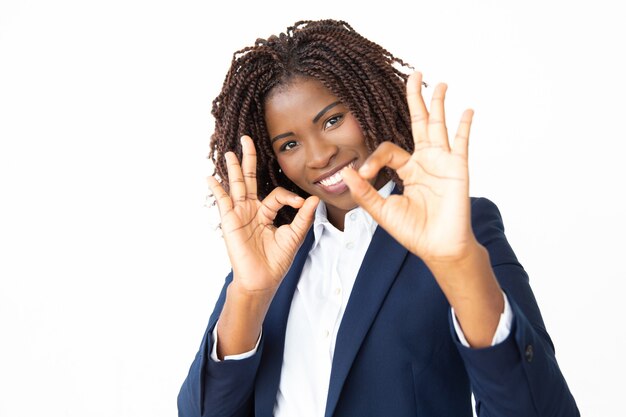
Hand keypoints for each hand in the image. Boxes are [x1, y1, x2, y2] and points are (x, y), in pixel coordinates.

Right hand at [208, 135, 318, 293]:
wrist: (262, 279)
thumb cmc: (276, 260)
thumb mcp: (293, 236)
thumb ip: (303, 217)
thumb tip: (314, 199)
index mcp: (266, 212)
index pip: (277, 194)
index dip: (289, 196)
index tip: (300, 205)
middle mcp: (251, 210)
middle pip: (250, 179)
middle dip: (249, 159)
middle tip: (247, 139)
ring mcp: (239, 214)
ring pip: (236, 185)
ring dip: (233, 168)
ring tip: (231, 152)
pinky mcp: (230, 221)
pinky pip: (223, 201)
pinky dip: (217, 189)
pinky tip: (211, 177)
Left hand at [342, 72, 475, 264]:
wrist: (438, 247)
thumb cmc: (413, 231)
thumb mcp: (382, 210)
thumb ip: (365, 192)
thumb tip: (346, 172)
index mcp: (407, 170)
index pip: (388, 151)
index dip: (373, 159)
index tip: (364, 175)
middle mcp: (425, 161)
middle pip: (418, 123)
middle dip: (415, 100)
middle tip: (413, 76)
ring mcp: (442, 162)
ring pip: (438, 126)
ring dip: (437, 104)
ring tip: (437, 83)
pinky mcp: (457, 168)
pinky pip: (461, 143)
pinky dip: (464, 126)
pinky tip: (466, 110)